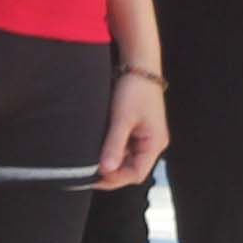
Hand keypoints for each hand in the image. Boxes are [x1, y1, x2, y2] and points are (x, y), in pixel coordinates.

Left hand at [96, 65, 169, 190]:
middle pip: (132, 169)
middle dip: (111, 173)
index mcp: (155, 144)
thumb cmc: (134, 89)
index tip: (93, 178)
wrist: (139, 63)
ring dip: (110, 161)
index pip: (136, 174)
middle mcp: (153, 143)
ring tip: (90, 161)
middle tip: (88, 173)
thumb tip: (105, 171)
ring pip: (127, 159)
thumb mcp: (122, 119)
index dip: (115, 179)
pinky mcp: (138, 129)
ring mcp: (146, 136)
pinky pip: (125, 147)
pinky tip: (97, 148)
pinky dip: (112, 150)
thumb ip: (114, 145)